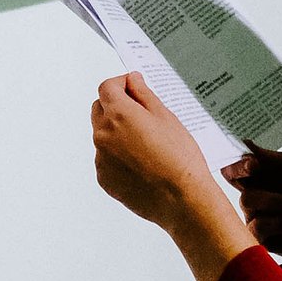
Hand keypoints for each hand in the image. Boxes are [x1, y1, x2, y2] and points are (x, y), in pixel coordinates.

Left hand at [91, 72, 216, 229]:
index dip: (121, 84)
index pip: (107, 87)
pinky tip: (141, 163)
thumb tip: (131, 80)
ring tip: (146, 144)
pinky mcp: (104, 179)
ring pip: (102, 135)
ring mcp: (101, 158)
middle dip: (116, 106)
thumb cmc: (179, 158)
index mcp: (119, 114)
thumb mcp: (165, 116)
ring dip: (117, 132)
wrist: (182, 199)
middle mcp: (103, 134)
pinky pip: (105, 158)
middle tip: (141, 115)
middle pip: (100, 109)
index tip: (133, 88)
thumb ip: (143, 94)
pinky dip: (117, 155)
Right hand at [220, 146, 281, 257]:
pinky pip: (256, 226)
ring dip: (278, 201)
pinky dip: (277, 222)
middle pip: (238, 183)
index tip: (252, 163)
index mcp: (265, 175)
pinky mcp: (262, 240)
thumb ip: (272, 158)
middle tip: (275, 181)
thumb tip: (244, 144)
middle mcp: (258, 195)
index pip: (235, 166)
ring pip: (248, 202)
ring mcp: (258, 217)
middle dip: (259, 181)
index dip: (236, 162)